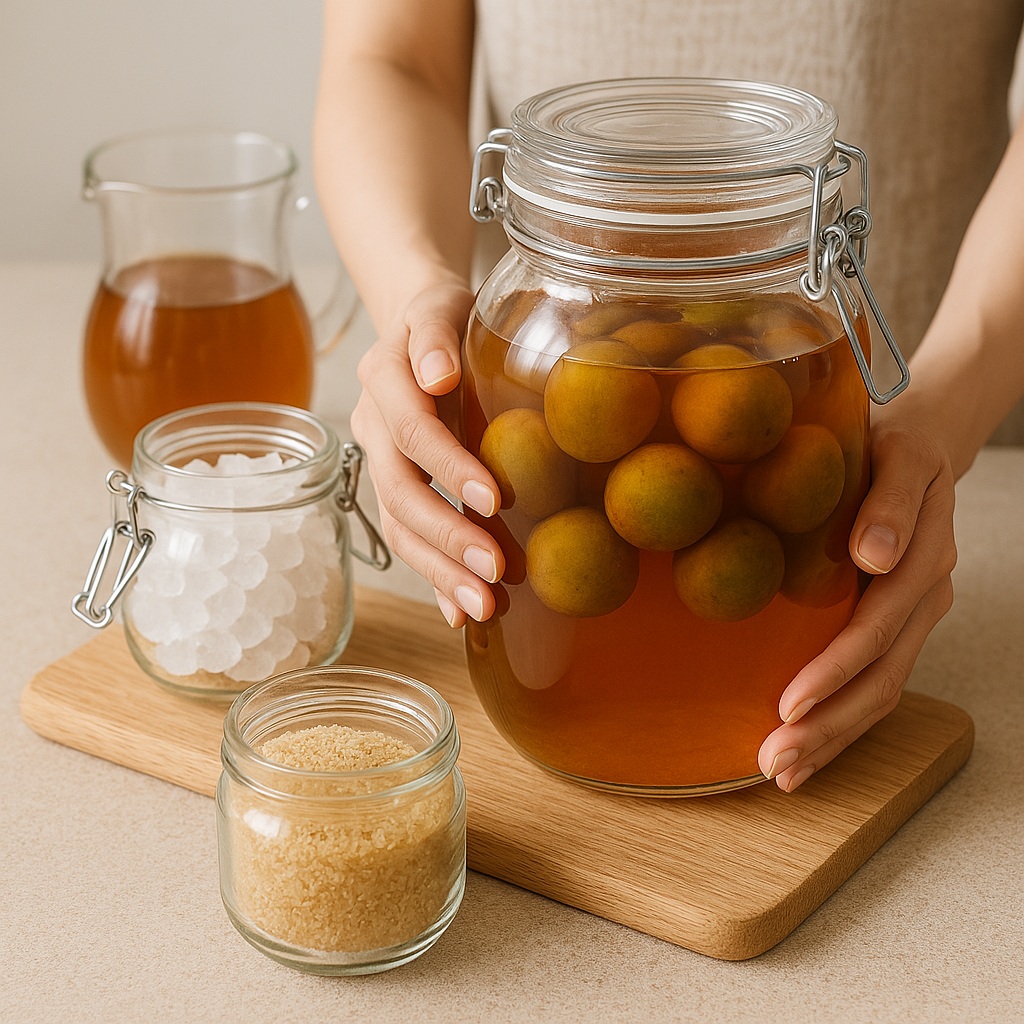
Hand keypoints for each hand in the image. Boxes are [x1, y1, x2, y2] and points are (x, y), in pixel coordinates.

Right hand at [350, 280, 504, 628]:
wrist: (418, 326)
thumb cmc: (445, 315)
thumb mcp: (445, 307)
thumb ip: (437, 337)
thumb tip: (439, 376)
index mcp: (384, 379)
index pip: (413, 431)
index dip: (449, 468)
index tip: (495, 501)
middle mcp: (373, 426)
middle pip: (400, 492)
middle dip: (448, 538)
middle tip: (496, 576)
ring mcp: (380, 461)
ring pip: (399, 525)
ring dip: (441, 571)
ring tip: (485, 609)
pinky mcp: (396, 485)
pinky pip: (408, 537)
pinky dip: (434, 577)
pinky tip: (459, 612)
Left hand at [756, 413, 956, 791]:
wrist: (918, 447)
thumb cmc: (893, 447)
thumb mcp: (897, 454)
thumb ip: (890, 502)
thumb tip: (874, 554)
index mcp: (923, 558)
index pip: (877, 627)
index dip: (835, 669)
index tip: (789, 703)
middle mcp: (923, 597)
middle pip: (879, 676)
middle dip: (827, 724)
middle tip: (774, 757)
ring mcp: (912, 618)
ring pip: (879, 692)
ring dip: (831, 737)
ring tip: (781, 771)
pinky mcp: (895, 628)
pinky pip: (873, 685)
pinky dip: (839, 724)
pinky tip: (805, 756)